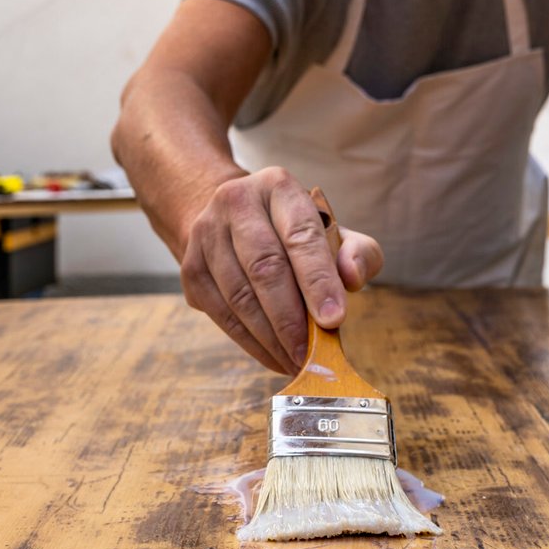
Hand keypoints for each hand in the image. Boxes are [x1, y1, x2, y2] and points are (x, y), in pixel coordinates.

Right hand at [179, 168, 382, 373]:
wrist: (233, 221)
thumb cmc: (294, 231)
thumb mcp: (333, 231)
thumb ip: (357, 252)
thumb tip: (352, 277)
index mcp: (278, 186)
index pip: (300, 234)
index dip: (318, 280)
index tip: (334, 319)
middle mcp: (236, 201)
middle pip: (264, 266)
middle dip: (291, 318)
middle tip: (313, 354)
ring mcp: (206, 234)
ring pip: (239, 295)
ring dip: (270, 337)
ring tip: (297, 361)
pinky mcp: (191, 267)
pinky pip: (221, 313)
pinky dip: (250, 342)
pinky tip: (274, 356)